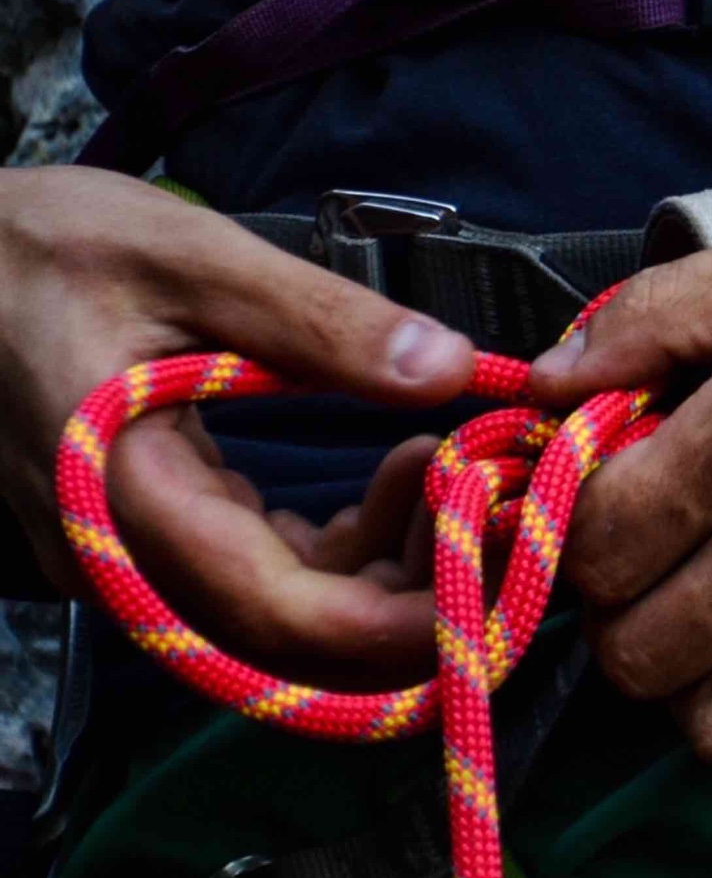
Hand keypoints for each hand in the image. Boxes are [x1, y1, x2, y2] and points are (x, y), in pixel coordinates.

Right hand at [0, 167, 473, 682]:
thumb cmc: (46, 244)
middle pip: (295, 633)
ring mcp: (135, 556)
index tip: (494, 568)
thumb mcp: (192, 259)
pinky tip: (401, 471)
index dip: (401, 619)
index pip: (281, 614)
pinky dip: (348, 540)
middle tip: (498, 503)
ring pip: (289, 610)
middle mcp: (124, 558)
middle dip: (416, 589)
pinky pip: (268, 571)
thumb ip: (322, 322)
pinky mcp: (156, 533)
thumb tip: (448, 368)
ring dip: (390, 560)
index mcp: (125, 499)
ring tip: (453, 462)